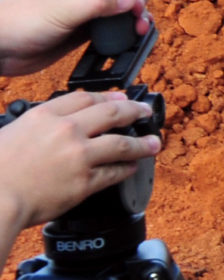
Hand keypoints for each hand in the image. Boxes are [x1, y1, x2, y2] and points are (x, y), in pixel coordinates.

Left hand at [0, 0, 149, 77]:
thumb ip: (97, 1)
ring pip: (123, 3)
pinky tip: (134, 34)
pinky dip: (127, 27)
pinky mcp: (87, 24)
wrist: (0, 50)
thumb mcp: (62, 8)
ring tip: (140, 26)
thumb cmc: (20, 20)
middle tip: (137, 9)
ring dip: (137, 13)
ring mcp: (87, 4)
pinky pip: (114, 22)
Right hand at [0, 89, 159, 240]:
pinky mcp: (84, 182)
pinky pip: (113, 173)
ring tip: (153, 143)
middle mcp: (67, 131)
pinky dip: (125, 169)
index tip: (120, 97)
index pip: (85, 97)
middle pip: (112, 113)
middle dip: (134, 111)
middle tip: (145, 112)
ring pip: (121, 144)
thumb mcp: (10, 133)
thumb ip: (36, 125)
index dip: (108, 96)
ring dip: (141, 143)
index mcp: (45, 116)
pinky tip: (131, 168)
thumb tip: (52, 125)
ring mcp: (79, 156)